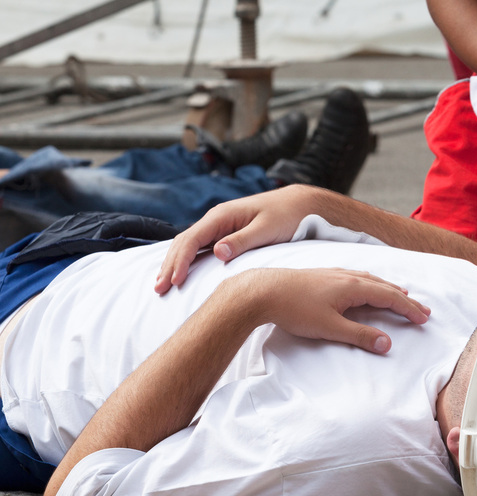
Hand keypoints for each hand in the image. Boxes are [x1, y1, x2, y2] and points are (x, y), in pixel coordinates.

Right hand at [155, 185, 319, 293]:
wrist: (300, 205)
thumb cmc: (287, 216)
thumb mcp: (267, 229)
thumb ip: (243, 241)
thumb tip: (217, 252)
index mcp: (222, 216)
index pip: (192, 240)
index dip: (180, 261)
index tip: (174, 282)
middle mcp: (216, 220)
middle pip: (183, 243)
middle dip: (169, 265)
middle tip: (158, 290)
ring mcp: (219, 227)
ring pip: (189, 246)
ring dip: (174, 264)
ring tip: (162, 285)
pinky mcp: (226, 234)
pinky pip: (200, 249)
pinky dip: (187, 261)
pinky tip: (181, 274)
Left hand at [247, 267, 430, 353]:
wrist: (262, 291)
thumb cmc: (294, 309)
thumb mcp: (330, 328)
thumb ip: (360, 336)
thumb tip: (387, 343)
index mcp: (353, 287)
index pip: (390, 298)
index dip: (409, 309)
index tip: (423, 318)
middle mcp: (347, 276)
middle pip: (384, 287)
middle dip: (404, 299)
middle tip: (421, 309)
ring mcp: (335, 274)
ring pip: (370, 279)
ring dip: (388, 288)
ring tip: (400, 293)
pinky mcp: (323, 276)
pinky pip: (356, 276)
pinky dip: (370, 282)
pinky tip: (364, 284)